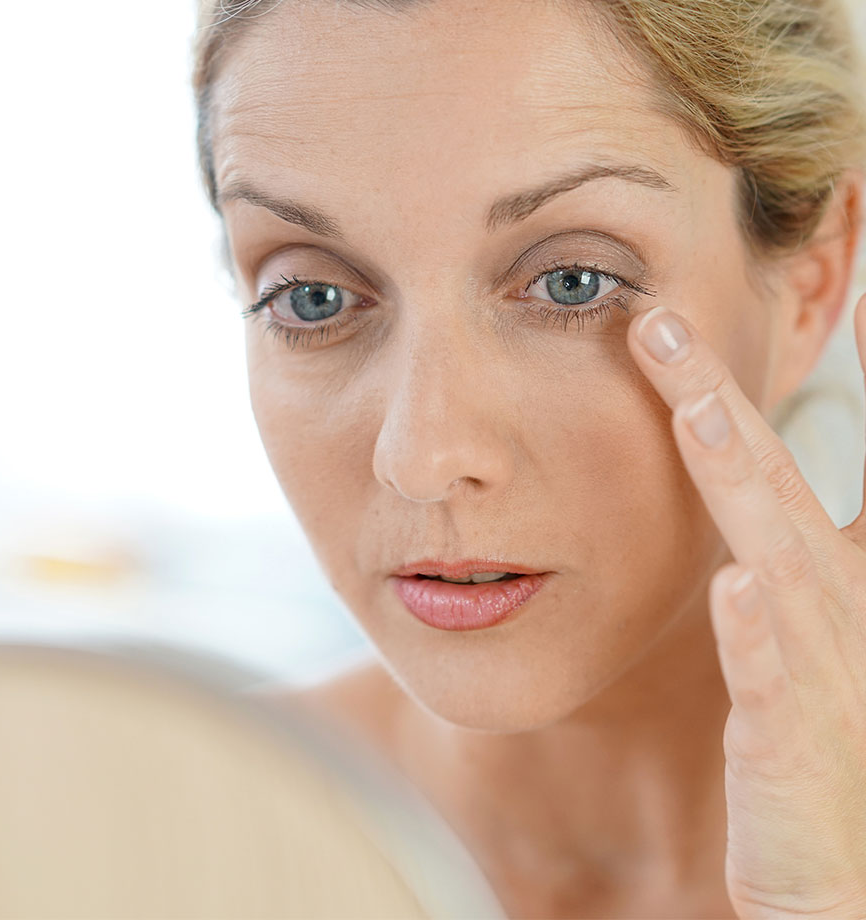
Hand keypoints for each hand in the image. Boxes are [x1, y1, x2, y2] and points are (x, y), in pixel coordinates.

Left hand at [628, 294, 865, 917]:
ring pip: (780, 561)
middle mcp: (836, 613)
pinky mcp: (796, 751)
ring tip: (697, 410)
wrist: (835, 878)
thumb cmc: (812, 754)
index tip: (805, 304)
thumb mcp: (795, 643)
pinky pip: (777, 687)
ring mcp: (825, 677)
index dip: (775, 396)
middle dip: (719, 400)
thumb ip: (774, 563)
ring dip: (738, 481)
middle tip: (664, 323)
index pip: (795, 469)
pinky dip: (760, 638)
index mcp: (824, 583)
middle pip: (774, 485)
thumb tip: (726, 525)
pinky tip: (740, 589)